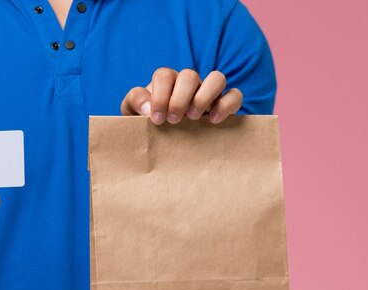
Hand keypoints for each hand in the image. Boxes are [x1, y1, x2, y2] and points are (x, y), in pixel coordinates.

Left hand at [121, 68, 242, 124]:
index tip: (157, 119)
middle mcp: (188, 82)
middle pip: (190, 75)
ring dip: (205, 97)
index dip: (160, 95)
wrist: (163, 137)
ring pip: (217, 78)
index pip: (164, 75)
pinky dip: (226, 105)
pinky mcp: (224, 103)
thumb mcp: (132, 111)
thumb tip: (148, 108)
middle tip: (174, 120)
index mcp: (165, 81)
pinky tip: (212, 121)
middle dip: (180, 99)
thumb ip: (134, 102)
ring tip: (193, 118)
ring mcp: (208, 91)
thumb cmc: (148, 122)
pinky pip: (235, 95)